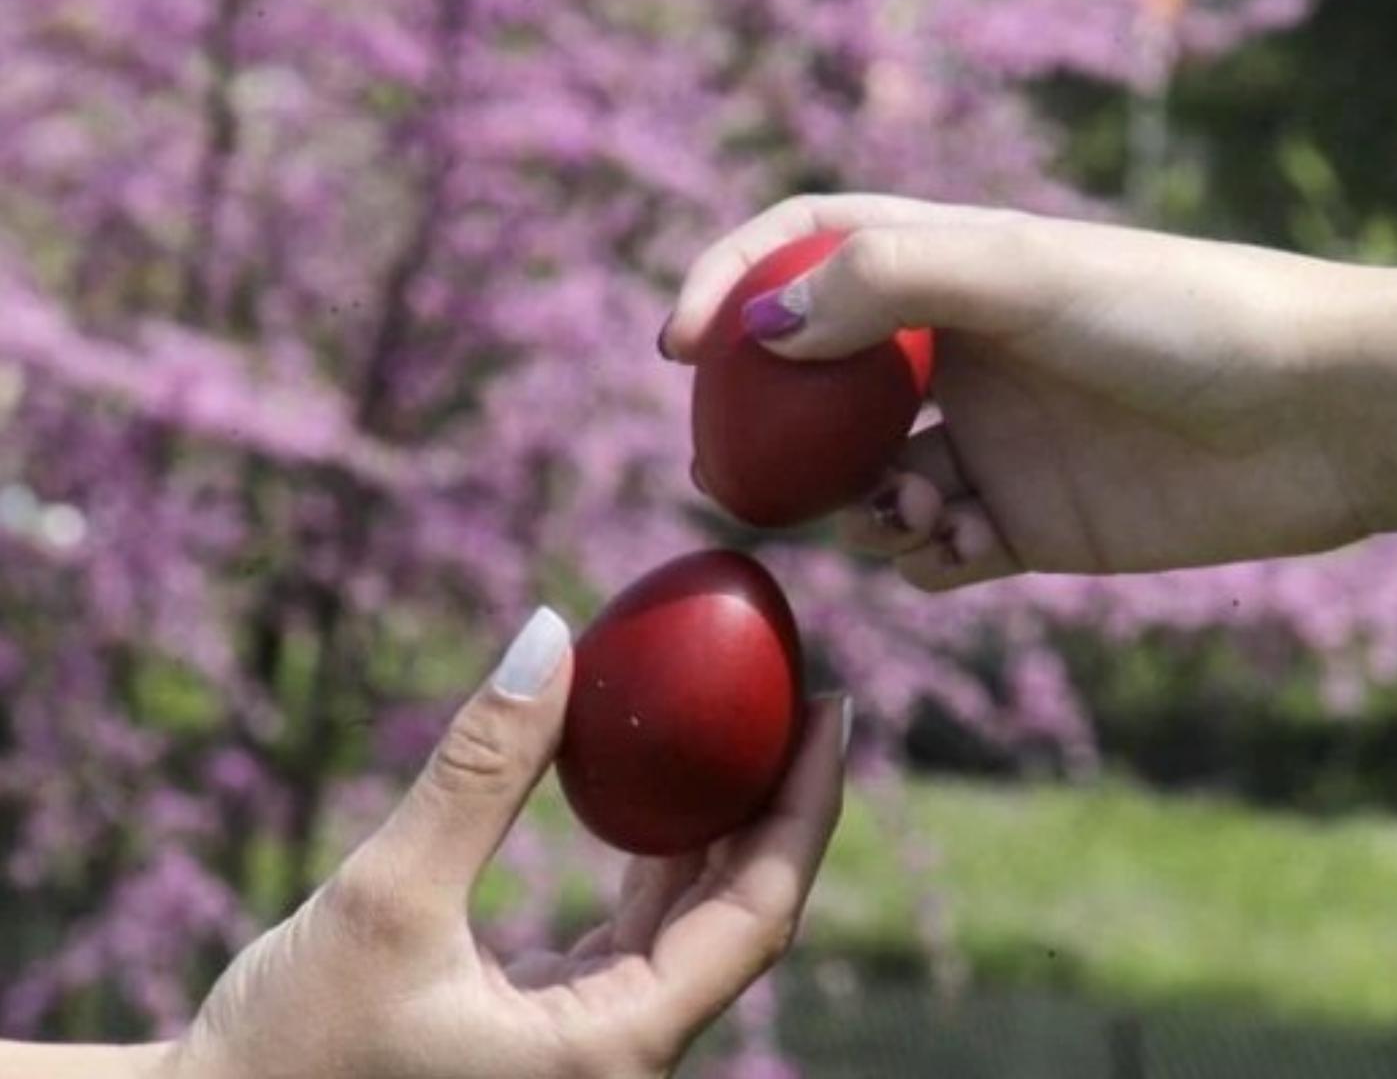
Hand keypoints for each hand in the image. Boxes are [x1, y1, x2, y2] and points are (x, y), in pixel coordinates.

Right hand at [160, 608, 846, 1078]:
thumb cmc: (288, 1054)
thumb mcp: (386, 900)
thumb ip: (479, 771)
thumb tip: (552, 636)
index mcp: (612, 1057)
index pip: (757, 916)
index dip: (807, 806)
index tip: (832, 707)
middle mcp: (620, 1064)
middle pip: (739, 918)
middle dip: (777, 805)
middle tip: (801, 693)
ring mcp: (587, 1051)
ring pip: (688, 928)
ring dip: (716, 828)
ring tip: (742, 725)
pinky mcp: (549, 1033)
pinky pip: (632, 937)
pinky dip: (650, 861)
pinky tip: (653, 794)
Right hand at [666, 194, 1396, 584]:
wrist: (1320, 417)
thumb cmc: (1180, 315)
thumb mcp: (1025, 276)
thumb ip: (889, 283)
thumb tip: (764, 327)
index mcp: (953, 270)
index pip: (808, 251)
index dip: (732, 284)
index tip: (676, 346)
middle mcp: (961, 354)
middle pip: (820, 389)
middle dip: (771, 434)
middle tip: (732, 477)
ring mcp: (992, 441)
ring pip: (866, 483)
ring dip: (858, 508)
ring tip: (916, 508)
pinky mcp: (1029, 522)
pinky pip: (934, 552)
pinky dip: (923, 559)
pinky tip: (962, 547)